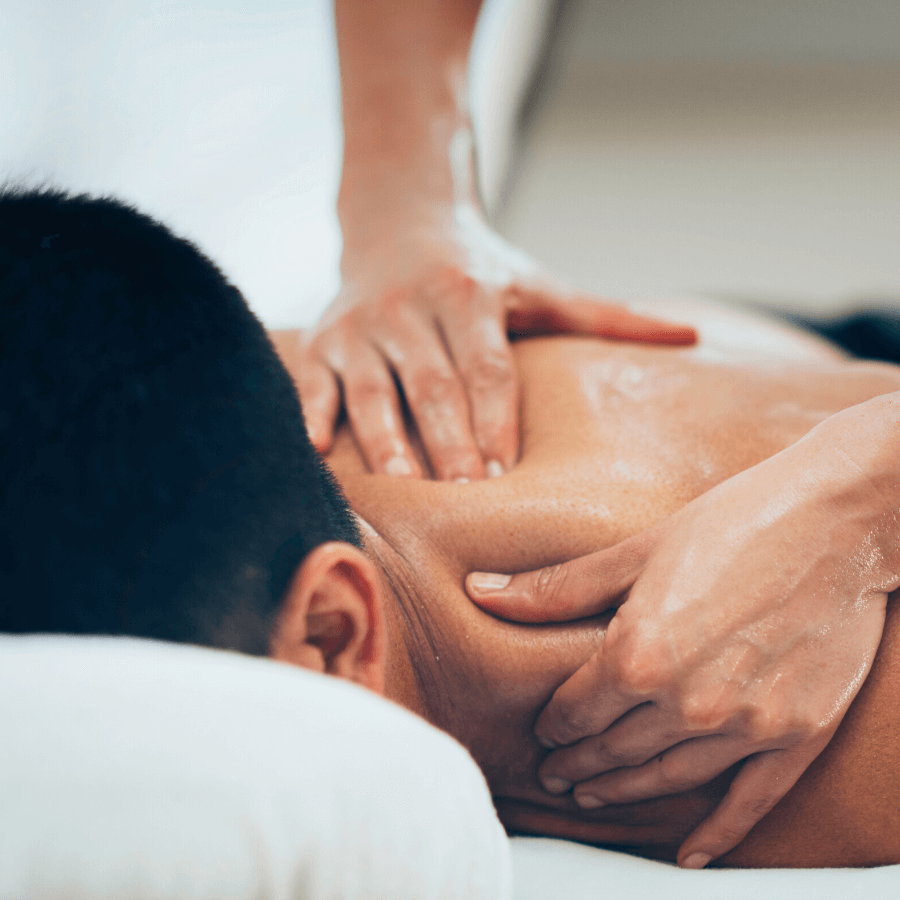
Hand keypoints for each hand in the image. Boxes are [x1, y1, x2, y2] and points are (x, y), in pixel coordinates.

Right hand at [295, 204, 694, 480]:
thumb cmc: (480, 270)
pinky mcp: (322, 339)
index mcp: (469, 296)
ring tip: (403, 488)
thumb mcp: (541, 285)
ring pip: (373, 389)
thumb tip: (692, 335)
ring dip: (385, 440)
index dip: (495, 419)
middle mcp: (411, 308)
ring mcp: (361, 326)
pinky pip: (312, 381)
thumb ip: (607, 315)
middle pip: (433, 384)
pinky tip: (318, 451)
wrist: (399, 220)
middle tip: (461, 498)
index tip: (503, 473)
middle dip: (447, 442)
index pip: (486, 367)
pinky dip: (313, 414)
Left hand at [466, 410, 899, 865]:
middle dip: (578, 762)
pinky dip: (716, 833)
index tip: (545, 729)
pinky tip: (689, 853)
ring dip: (624, 792)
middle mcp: (687, 700)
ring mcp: (745, 725)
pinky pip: (748, 801)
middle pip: (614, 749)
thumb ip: (556, 588)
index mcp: (638, 652)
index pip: (576, 709)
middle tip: (556, 773)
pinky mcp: (796, 735)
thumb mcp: (636, 551)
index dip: (554, 724)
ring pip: (667, 779)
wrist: (837, 520)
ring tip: (595, 796)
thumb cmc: (731, 523)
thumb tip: (481, 592)